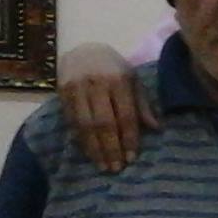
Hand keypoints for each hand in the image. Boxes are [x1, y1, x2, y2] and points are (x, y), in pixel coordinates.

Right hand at [60, 43, 156, 171]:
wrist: (83, 50)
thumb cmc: (115, 69)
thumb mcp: (134, 80)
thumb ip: (142, 104)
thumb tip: (156, 128)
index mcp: (119, 81)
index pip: (125, 115)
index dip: (129, 138)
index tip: (131, 158)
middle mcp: (96, 84)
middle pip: (104, 123)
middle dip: (110, 148)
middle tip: (116, 168)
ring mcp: (76, 88)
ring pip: (85, 125)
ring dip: (94, 148)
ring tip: (102, 165)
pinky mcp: (61, 93)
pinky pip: (71, 121)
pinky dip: (80, 139)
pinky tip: (88, 152)